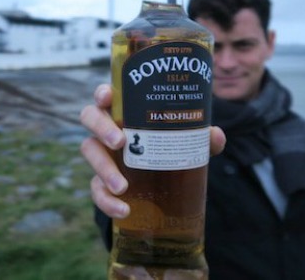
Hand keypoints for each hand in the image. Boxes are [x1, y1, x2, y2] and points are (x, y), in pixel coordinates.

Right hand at [80, 83, 225, 218]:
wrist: (164, 182)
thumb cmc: (170, 146)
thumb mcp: (187, 140)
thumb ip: (200, 136)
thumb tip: (215, 136)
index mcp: (124, 110)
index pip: (106, 95)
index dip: (102, 93)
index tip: (107, 98)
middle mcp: (107, 127)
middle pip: (90, 117)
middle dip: (101, 128)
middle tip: (120, 143)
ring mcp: (101, 153)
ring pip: (89, 151)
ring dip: (102, 169)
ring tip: (122, 186)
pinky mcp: (101, 180)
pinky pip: (96, 189)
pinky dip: (106, 201)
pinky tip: (123, 210)